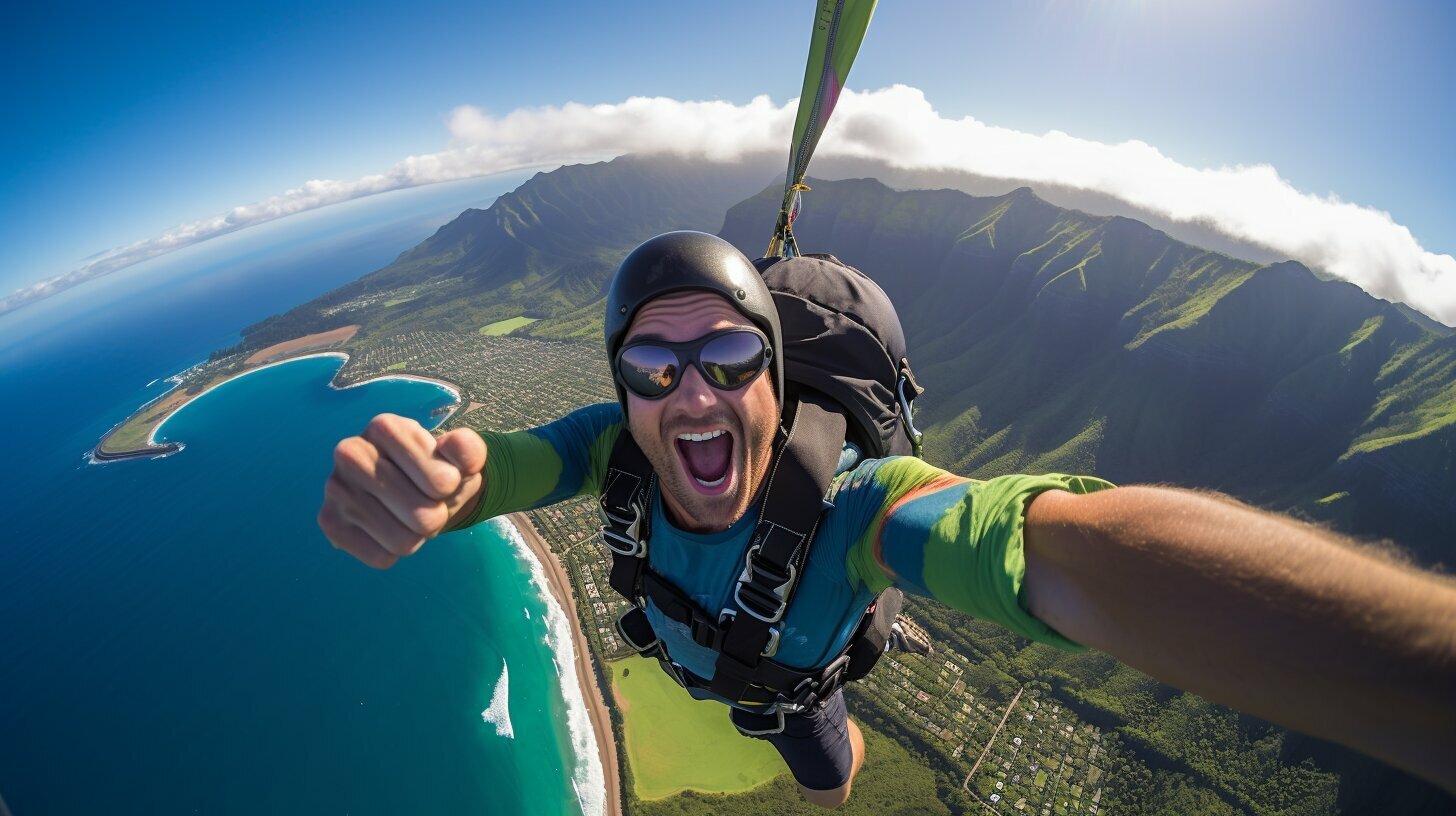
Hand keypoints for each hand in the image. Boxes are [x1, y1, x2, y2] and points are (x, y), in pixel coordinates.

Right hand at [318, 413, 486, 568]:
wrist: (410, 492)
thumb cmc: (438, 472)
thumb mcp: (461, 459)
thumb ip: (468, 449)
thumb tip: (461, 451)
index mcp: (385, 427)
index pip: (442, 484)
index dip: (451, 488)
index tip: (439, 477)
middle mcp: (350, 452)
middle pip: (425, 518)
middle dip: (435, 516)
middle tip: (424, 501)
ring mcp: (335, 489)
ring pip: (403, 542)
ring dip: (416, 536)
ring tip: (407, 514)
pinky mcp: (329, 522)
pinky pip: (380, 558)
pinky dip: (393, 551)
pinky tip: (386, 526)